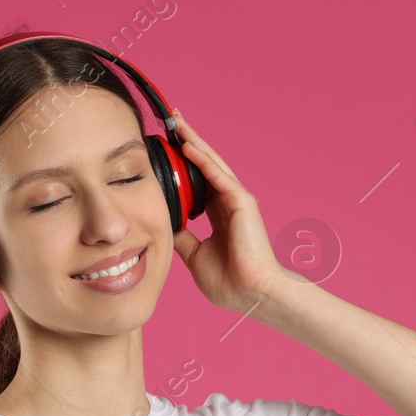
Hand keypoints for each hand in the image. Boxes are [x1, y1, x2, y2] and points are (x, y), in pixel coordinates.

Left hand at [169, 108, 290, 314]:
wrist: (250, 294)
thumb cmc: (230, 282)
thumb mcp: (195, 256)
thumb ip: (183, 238)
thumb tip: (166, 225)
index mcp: (219, 216)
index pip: (197, 182)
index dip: (182, 165)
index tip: (165, 150)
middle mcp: (229, 203)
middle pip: (205, 165)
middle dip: (188, 142)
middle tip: (171, 121)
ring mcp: (237, 200)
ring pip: (211, 163)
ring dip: (194, 141)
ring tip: (177, 122)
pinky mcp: (241, 202)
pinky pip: (218, 175)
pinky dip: (202, 159)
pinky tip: (186, 144)